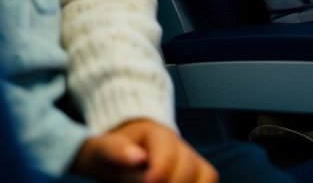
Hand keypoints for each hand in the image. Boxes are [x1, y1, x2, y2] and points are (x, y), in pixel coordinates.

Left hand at [72, 119, 216, 182]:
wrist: (122, 149)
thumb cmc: (111, 152)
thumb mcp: (103, 149)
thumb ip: (118, 153)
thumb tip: (138, 159)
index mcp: (157, 134)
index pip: (167, 154)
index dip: (161, 172)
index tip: (150, 182)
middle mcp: (179, 144)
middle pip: (188, 167)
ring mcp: (191, 157)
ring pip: (205, 173)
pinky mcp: (197, 170)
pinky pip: (209, 178)